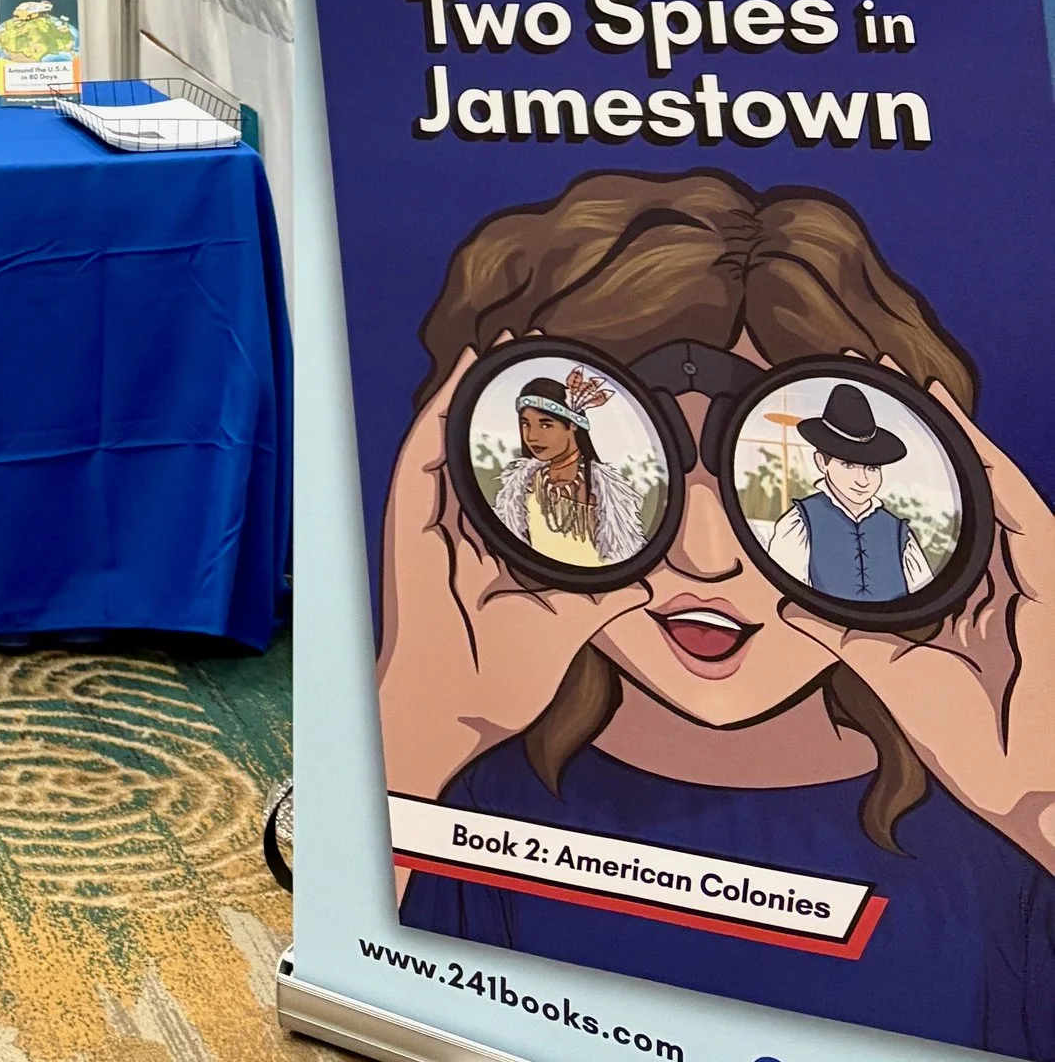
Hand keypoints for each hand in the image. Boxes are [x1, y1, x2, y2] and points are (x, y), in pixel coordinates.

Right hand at [376, 345, 652, 799]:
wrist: (457, 711)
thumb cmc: (500, 680)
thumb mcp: (571, 626)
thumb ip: (607, 597)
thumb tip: (651, 581)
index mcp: (491, 548)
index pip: (510, 475)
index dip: (529, 432)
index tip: (556, 394)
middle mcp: (456, 529)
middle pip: (477, 447)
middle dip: (498, 398)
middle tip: (527, 350)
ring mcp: (429, 526)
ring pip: (446, 442)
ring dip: (466, 392)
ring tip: (493, 349)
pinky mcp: (409, 528)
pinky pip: (419, 462)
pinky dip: (435, 418)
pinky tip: (455, 382)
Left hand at [781, 380, 1054, 873]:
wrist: (1019, 782)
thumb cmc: (966, 735)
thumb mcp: (888, 669)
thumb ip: (841, 633)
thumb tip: (782, 604)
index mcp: (963, 589)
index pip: (925, 509)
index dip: (894, 462)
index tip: (851, 416)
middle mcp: (998, 571)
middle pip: (955, 482)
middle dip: (919, 428)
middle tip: (871, 371)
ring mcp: (1029, 572)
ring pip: (985, 482)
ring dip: (948, 430)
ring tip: (905, 380)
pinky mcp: (1049, 579)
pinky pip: (1019, 507)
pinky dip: (988, 463)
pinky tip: (957, 428)